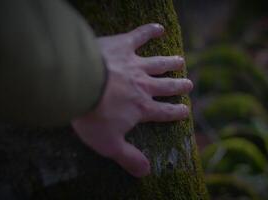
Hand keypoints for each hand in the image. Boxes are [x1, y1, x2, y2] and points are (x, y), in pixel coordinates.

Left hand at [71, 23, 192, 176]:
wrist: (78, 85)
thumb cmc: (92, 116)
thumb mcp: (109, 144)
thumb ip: (128, 157)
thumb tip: (146, 173)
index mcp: (142, 108)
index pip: (164, 112)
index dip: (176, 112)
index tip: (185, 110)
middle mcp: (143, 85)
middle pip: (166, 86)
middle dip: (178, 85)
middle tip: (189, 83)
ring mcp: (134, 64)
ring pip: (158, 63)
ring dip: (171, 62)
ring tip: (181, 61)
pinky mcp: (122, 46)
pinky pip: (140, 36)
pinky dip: (150, 30)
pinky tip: (159, 27)